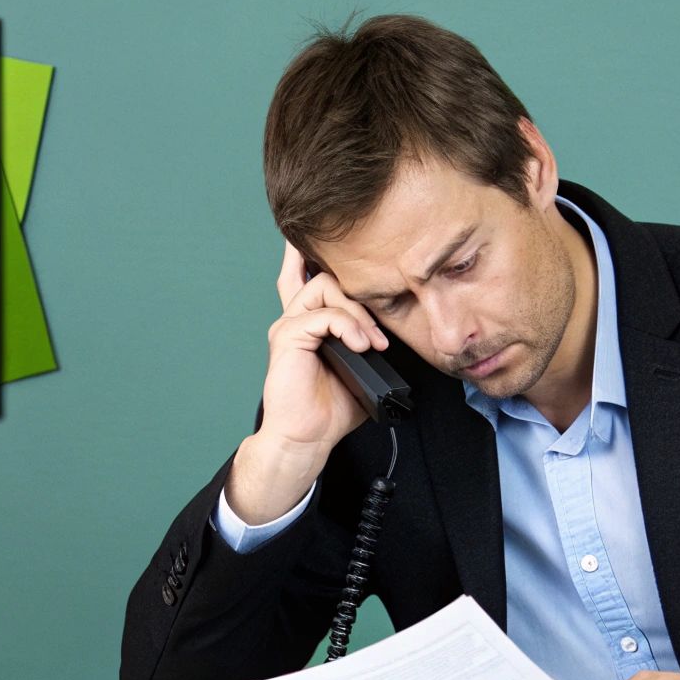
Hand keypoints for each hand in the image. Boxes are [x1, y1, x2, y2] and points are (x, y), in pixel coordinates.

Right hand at [225, 241, 389, 522]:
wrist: (307, 439)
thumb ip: (367, 343)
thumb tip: (391, 331)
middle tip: (376, 326)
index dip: (314, 254)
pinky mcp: (288, 338)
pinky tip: (361, 346)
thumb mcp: (360, 370)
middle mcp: (294, 319)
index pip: (306, 276)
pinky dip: (348, 326)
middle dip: (355, 285)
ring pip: (325, 288)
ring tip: (372, 343)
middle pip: (320, 273)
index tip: (342, 240)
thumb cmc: (330, 410)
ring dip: (357, 313)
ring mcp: (289, 326)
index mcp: (308, 325)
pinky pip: (323, 315)